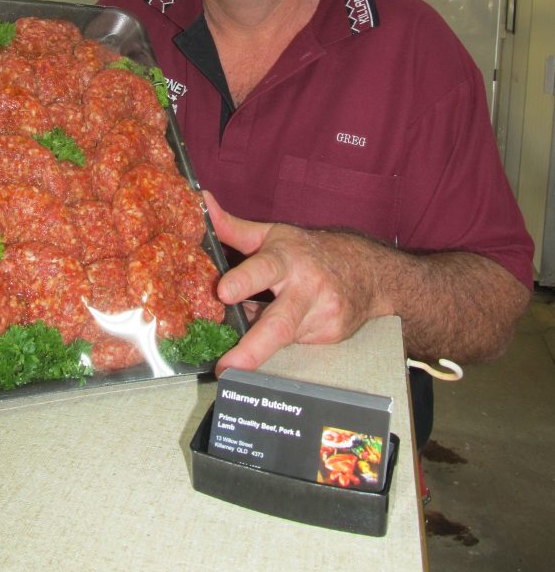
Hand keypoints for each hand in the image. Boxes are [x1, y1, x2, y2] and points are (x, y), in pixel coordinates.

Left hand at [204, 191, 389, 373]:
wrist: (368, 271)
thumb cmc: (309, 251)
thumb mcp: (273, 235)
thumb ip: (234, 228)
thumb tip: (202, 203)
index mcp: (287, 259)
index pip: (265, 269)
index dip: (244, 280)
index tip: (223, 292)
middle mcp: (307, 288)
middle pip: (280, 324)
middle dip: (253, 349)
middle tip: (227, 368)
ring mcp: (322, 315)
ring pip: (282, 339)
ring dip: (257, 347)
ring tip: (236, 356)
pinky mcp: (331, 335)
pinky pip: (294, 344)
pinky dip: (278, 342)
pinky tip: (278, 332)